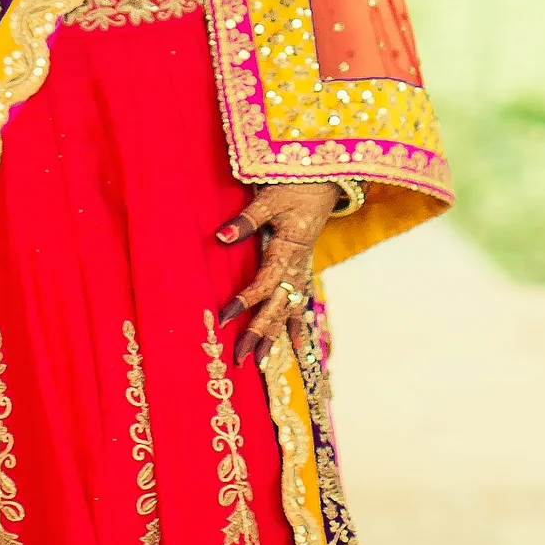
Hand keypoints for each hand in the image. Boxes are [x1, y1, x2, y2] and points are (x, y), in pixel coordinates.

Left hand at [215, 182, 337, 366]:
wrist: (323, 181)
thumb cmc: (294, 187)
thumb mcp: (269, 199)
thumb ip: (247, 219)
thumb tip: (222, 236)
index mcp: (289, 249)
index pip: (264, 282)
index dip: (245, 301)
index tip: (224, 317)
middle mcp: (298, 266)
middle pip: (277, 306)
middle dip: (259, 333)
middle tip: (240, 359)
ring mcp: (302, 270)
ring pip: (289, 309)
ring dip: (275, 335)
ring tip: (261, 362)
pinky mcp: (303, 269)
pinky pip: (302, 302)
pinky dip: (298, 324)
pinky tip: (297, 346)